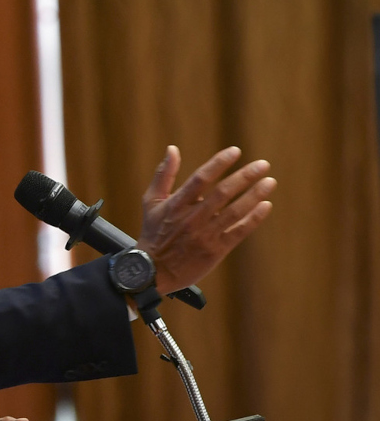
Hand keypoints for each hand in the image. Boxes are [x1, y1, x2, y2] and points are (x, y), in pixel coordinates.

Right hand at [138, 145, 275, 293]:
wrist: (153, 271)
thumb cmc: (153, 232)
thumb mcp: (151, 202)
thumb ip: (163, 175)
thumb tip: (172, 149)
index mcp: (176, 204)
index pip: (200, 179)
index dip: (218, 164)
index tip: (235, 151)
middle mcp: (192, 218)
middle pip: (222, 193)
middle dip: (245, 177)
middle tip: (263, 164)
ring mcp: (205, 235)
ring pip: (234, 212)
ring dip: (254, 195)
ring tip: (270, 182)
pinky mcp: (215, 250)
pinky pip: (238, 232)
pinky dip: (253, 219)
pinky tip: (266, 206)